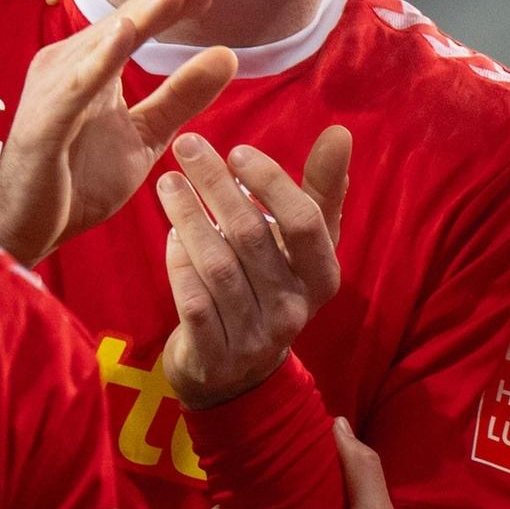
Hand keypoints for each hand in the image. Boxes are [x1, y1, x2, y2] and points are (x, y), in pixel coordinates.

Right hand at [0, 0, 236, 264]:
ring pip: (98, 47)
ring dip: (136, 19)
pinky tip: (124, 36)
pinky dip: (99, 60)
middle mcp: (69, 67)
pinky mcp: (44, 121)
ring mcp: (54, 91)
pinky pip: (75, 87)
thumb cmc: (77, 179)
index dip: (170, 6)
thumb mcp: (145, 134)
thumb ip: (182, 96)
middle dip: (160, 4)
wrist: (28, 227)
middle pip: (120, 25)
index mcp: (92, 67)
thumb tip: (227, 55)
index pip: (135, 25)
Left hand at [158, 126, 351, 407]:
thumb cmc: (272, 288)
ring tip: (169, 182)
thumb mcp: (303, 248)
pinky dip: (179, 263)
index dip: (271, 182)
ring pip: (218, 267)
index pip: (304, 222)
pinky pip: (193, 302)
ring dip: (190, 217)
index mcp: (323, 278)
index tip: (237, 150)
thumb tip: (340, 134)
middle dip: (217, 185)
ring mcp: (255, 337)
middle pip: (252, 237)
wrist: (237, 374)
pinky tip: (169, 233)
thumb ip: (321, 191)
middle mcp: (295, 310)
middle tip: (189, 146)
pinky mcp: (216, 356)